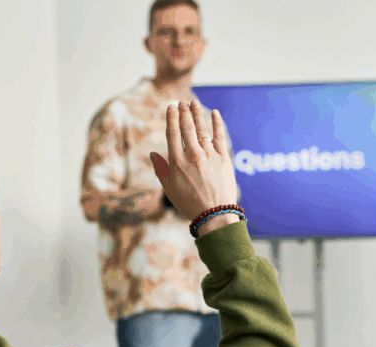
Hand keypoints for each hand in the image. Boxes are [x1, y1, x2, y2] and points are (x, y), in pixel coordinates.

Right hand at [149, 101, 238, 221]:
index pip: (172, 133)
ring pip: (202, 128)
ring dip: (198, 113)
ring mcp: (209, 155)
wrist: (214, 214)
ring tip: (194, 103)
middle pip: (187, 127)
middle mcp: (192, 155)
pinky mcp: (223, 158)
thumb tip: (152, 153)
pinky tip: (214, 113)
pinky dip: (217, 123)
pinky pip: (220, 136)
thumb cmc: (189, 203)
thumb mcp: (169, 188)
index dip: (171, 117)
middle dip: (184, 112)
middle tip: (182, 102)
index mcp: (177, 162)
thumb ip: (160, 169)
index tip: (171, 107)